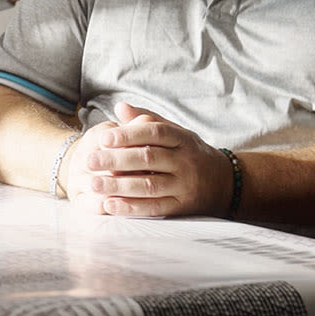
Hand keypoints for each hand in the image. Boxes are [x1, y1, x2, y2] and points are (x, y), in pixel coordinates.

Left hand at [68, 102, 231, 217]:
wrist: (224, 183)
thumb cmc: (190, 153)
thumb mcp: (175, 132)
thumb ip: (147, 119)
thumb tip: (120, 106)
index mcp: (182, 139)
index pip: (154, 133)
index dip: (128, 134)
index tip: (103, 138)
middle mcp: (185, 162)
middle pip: (148, 159)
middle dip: (116, 160)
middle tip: (90, 161)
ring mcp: (184, 186)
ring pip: (149, 186)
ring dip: (119, 186)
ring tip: (93, 184)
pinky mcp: (182, 208)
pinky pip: (155, 208)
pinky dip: (131, 208)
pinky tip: (110, 205)